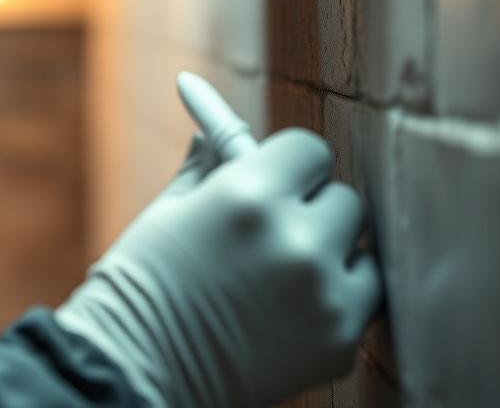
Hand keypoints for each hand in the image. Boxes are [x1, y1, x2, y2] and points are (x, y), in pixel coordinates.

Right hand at [56, 73, 381, 406]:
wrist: (135, 371)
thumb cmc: (142, 285)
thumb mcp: (168, 212)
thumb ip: (206, 166)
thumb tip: (214, 129)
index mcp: (248, 195)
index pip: (310, 149)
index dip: (290, 165)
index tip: (276, 178)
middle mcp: (295, 238)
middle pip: (343, 196)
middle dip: (311, 208)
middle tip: (274, 230)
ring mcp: (324, 293)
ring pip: (361, 246)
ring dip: (332, 251)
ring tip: (281, 273)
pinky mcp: (340, 339)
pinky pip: (363, 296)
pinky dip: (339, 296)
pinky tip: (293, 307)